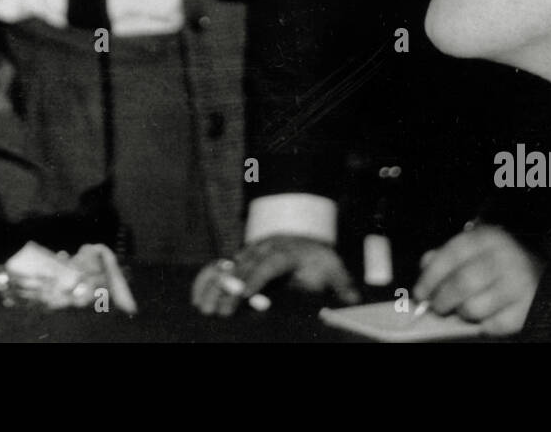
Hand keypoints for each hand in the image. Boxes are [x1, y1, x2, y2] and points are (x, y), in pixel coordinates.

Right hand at [191, 235, 360, 316]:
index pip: (269, 265)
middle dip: (230, 289)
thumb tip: (353, 299)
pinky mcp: (239, 260)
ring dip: (213, 287)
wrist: (303, 238)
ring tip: (202, 307)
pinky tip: (196, 298)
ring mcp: (249, 254)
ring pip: (227, 268)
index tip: (246, 296)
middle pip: (243, 268)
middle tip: (218, 311)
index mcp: (286, 252)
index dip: (256, 279)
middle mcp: (263, 250)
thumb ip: (341, 284)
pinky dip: (206, 280)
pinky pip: (219, 268)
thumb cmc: (317, 259)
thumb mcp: (333, 268)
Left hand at [414, 223, 540, 335]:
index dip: (431, 276)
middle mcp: (505, 258)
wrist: (542, 276)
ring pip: (473, 308)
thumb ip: (448, 254)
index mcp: (489, 238)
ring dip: (463, 313)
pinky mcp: (526, 309)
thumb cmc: (501, 264)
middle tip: (437, 307)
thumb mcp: (476, 249)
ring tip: (464, 309)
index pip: (452, 254)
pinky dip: (484, 325)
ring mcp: (518, 284)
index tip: (420, 293)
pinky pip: (492, 326)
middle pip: (461, 283)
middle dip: (442, 299)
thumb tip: (426, 265)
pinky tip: (486, 316)